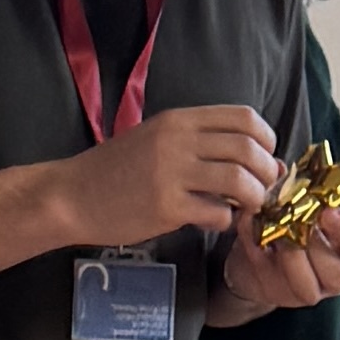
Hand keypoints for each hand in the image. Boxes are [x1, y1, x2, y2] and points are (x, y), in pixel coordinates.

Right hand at [93, 101, 280, 246]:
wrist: (73, 195)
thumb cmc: (118, 170)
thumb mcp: (158, 140)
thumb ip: (203, 145)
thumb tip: (260, 157)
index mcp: (179, 120)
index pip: (244, 118)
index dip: (266, 139)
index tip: (265, 157)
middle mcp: (177, 141)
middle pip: (248, 149)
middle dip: (267, 173)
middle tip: (263, 189)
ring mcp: (171, 174)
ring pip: (238, 181)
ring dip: (253, 198)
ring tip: (245, 207)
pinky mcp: (165, 207)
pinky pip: (216, 213)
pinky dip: (226, 220)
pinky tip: (215, 221)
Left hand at [206, 195, 339, 323]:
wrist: (253, 257)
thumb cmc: (286, 227)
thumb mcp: (296, 205)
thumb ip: (295, 188)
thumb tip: (280, 168)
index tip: (329, 211)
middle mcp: (332, 277)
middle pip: (335, 271)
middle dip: (313, 242)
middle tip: (294, 217)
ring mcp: (305, 292)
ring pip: (304, 282)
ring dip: (286, 250)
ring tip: (270, 223)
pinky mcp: (275, 296)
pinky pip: (268, 274)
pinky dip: (255, 247)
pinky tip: (247, 224)